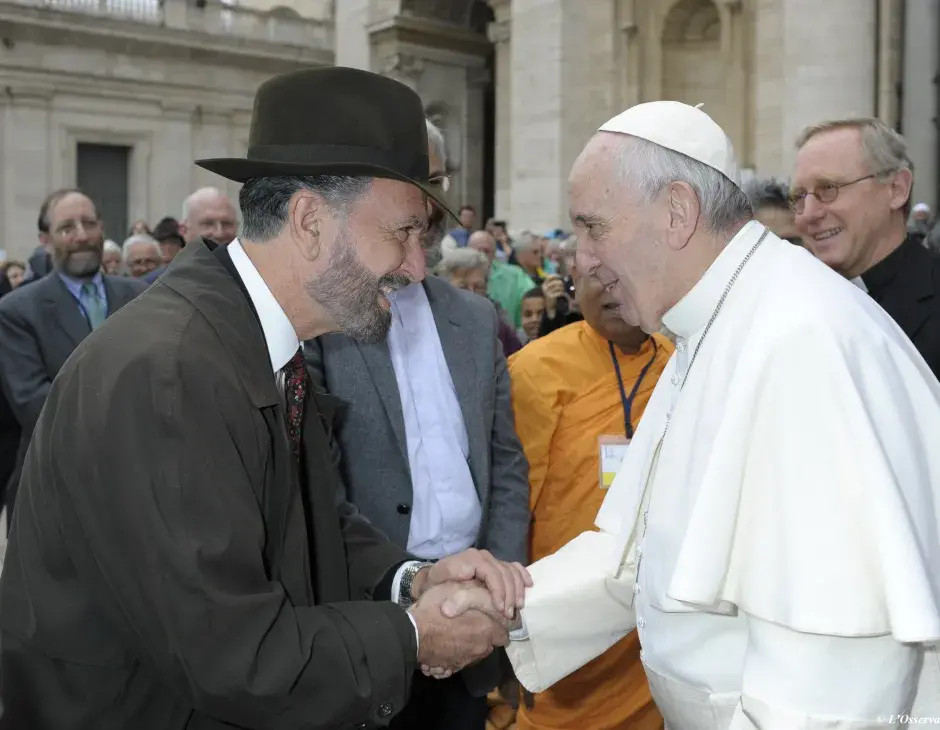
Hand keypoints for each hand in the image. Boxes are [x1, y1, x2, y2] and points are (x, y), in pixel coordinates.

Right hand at [409, 582, 508, 674]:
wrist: (413, 635)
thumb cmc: (435, 610)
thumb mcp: (456, 590)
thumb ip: (475, 592)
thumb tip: (486, 590)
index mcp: (486, 628)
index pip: (504, 632)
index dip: (498, 625)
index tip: (490, 619)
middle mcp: (481, 647)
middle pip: (491, 644)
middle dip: (486, 636)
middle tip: (474, 624)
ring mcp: (467, 660)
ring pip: (478, 652)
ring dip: (473, 644)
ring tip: (459, 633)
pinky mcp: (454, 667)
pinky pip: (463, 660)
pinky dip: (460, 653)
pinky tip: (449, 643)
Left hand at [411, 549, 531, 618]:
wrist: (435, 579)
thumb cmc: (436, 586)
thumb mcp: (437, 588)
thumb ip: (450, 592)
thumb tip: (459, 604)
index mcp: (468, 559)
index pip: (491, 572)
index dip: (499, 590)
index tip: (501, 609)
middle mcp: (481, 556)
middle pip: (503, 572)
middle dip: (509, 594)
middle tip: (510, 614)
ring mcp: (490, 558)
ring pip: (511, 570)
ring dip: (517, 589)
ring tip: (518, 607)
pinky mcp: (495, 563)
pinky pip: (513, 566)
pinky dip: (522, 575)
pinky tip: (529, 586)